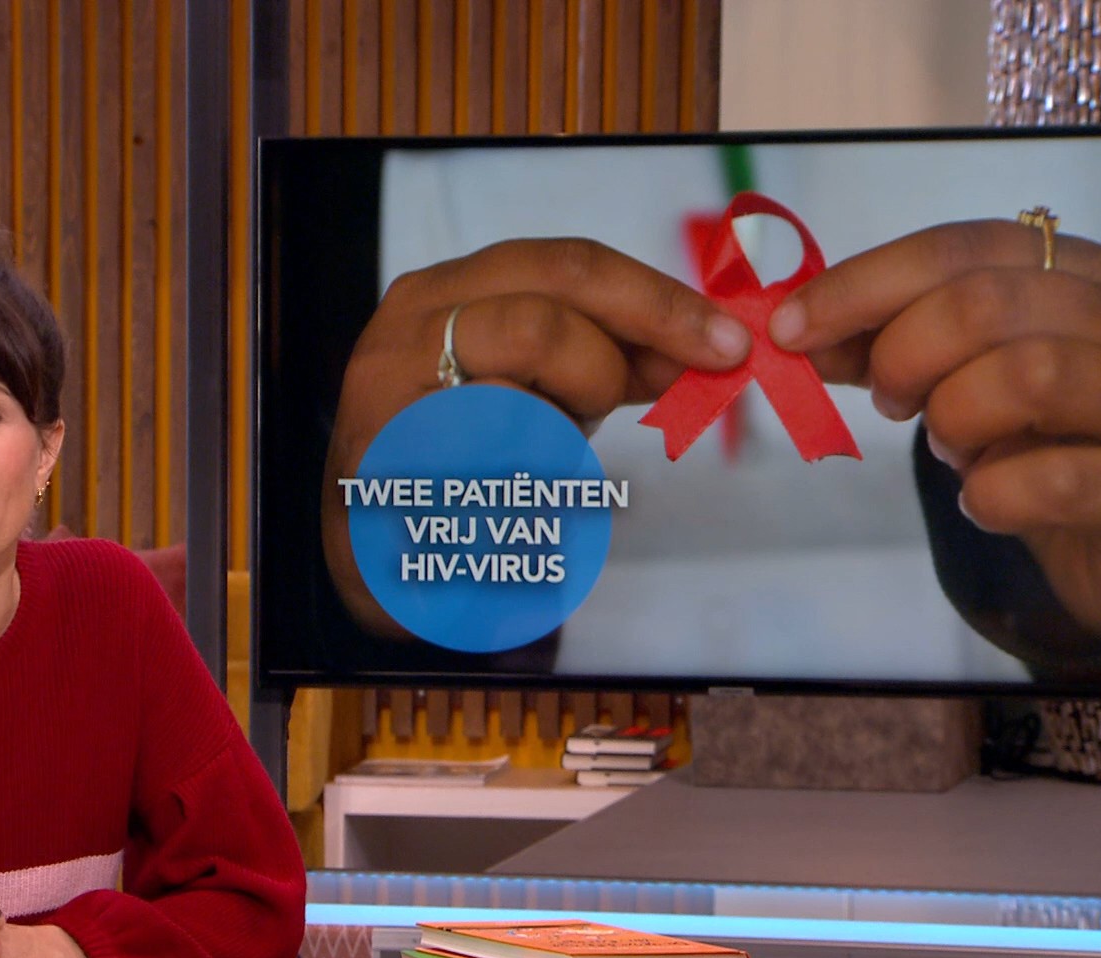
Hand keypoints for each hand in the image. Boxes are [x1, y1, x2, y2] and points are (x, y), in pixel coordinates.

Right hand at [323, 237, 752, 636]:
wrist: (373, 549)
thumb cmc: (464, 457)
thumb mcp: (542, 389)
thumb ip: (612, 359)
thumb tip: (706, 346)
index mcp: (450, 288)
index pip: (568, 265)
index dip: (656, 296)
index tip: (727, 337)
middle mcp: (410, 322)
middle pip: (549, 308)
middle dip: (638, 339)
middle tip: (701, 371)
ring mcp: (390, 390)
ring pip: (524, 394)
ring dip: (560, 431)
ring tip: (539, 459)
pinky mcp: (385, 461)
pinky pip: (492, 471)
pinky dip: (520, 487)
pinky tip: (506, 497)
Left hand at [770, 219, 1100, 640]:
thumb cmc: (1058, 445)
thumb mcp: (976, 379)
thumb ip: (898, 346)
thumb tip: (800, 334)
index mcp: (1089, 274)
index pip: (961, 247)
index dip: (862, 284)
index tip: (791, 328)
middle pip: (986, 303)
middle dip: (903, 355)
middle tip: (890, 402)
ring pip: (1028, 375)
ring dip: (954, 417)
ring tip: (951, 449)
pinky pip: (1051, 481)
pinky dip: (991, 495)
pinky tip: (985, 502)